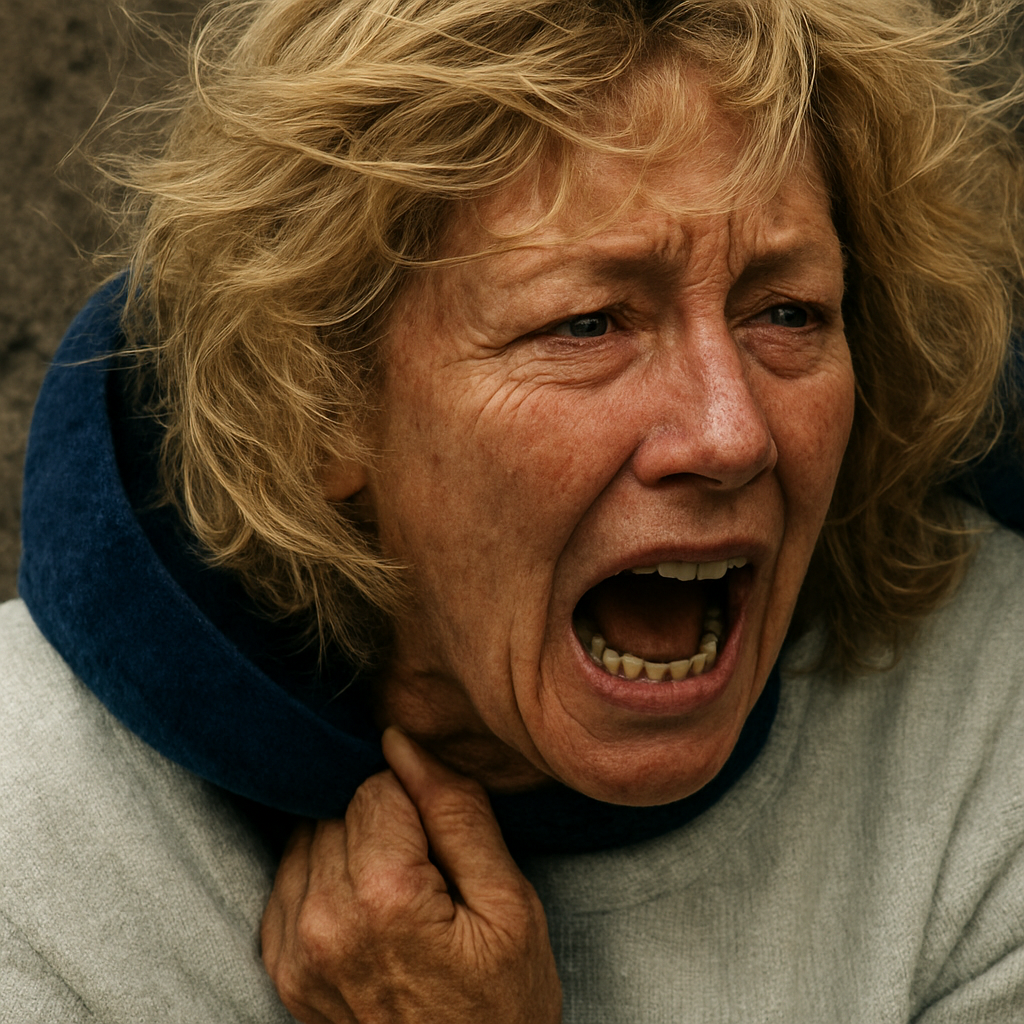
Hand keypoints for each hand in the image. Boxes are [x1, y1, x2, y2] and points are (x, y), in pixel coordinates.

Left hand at [260, 728, 561, 1023]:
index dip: (419, 802)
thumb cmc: (501, 1003)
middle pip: (339, 809)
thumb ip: (455, 811)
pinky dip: (325, 877)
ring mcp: (294, 951)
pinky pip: (291, 880)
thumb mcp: (509, 903)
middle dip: (385, 823)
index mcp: (383, 897)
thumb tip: (402, 742)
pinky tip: (367, 909)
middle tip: (429, 876)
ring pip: (311, 836)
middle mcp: (322, 921)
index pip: (377, 786)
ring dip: (351, 847)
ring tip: (400, 893)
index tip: (446, 847)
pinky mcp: (283, 970)